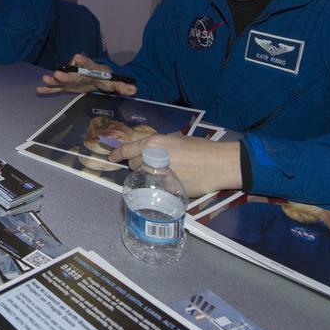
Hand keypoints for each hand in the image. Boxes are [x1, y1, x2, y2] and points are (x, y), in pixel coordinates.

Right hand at [36, 53, 136, 95]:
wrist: (97, 77)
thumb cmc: (105, 78)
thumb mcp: (114, 82)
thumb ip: (122, 86)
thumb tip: (133, 89)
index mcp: (91, 68)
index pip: (87, 63)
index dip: (82, 60)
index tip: (77, 57)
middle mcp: (79, 72)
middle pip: (72, 73)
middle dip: (65, 74)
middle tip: (58, 74)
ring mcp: (71, 79)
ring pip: (62, 79)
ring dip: (54, 80)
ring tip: (45, 79)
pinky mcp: (66, 86)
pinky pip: (57, 87)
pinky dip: (49, 88)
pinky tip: (40, 89)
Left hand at [110, 134, 242, 197]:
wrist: (217, 164)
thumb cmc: (200, 148)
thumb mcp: (177, 139)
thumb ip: (160, 144)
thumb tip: (153, 148)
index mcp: (152, 143)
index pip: (127, 149)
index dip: (117, 154)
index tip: (112, 157)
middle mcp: (150, 158)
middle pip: (133, 164)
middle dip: (137, 164)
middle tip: (149, 164)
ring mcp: (156, 176)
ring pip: (142, 177)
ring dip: (146, 175)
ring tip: (159, 173)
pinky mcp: (165, 190)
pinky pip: (154, 188)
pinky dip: (157, 186)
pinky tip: (167, 183)